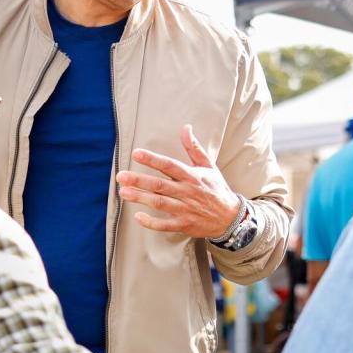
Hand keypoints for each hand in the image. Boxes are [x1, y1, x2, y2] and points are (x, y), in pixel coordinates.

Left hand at [116, 124, 241, 238]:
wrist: (231, 218)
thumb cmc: (217, 189)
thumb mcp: (209, 166)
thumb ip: (194, 148)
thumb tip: (186, 127)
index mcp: (192, 176)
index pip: (169, 165)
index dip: (152, 159)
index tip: (136, 153)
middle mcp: (187, 192)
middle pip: (160, 185)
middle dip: (139, 180)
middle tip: (120, 176)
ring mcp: (186, 209)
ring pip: (160, 203)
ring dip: (141, 198)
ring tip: (123, 192)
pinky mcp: (184, 224)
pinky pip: (165, 225)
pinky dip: (152, 222)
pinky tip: (137, 217)